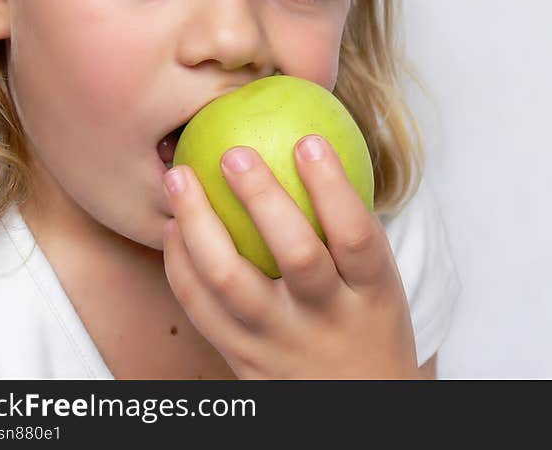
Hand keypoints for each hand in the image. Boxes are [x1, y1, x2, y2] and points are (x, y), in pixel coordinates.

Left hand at [161, 134, 419, 378]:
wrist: (356, 410)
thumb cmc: (367, 325)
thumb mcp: (380, 284)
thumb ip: (350, 229)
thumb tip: (315, 146)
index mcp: (373, 294)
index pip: (356, 235)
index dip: (333, 187)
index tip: (308, 140)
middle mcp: (328, 319)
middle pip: (297, 256)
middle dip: (263, 199)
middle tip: (234, 151)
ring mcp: (281, 343)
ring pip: (233, 283)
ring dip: (201, 226)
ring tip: (180, 178)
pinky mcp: (242, 360)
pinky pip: (203, 312)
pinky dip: (180, 267)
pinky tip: (171, 229)